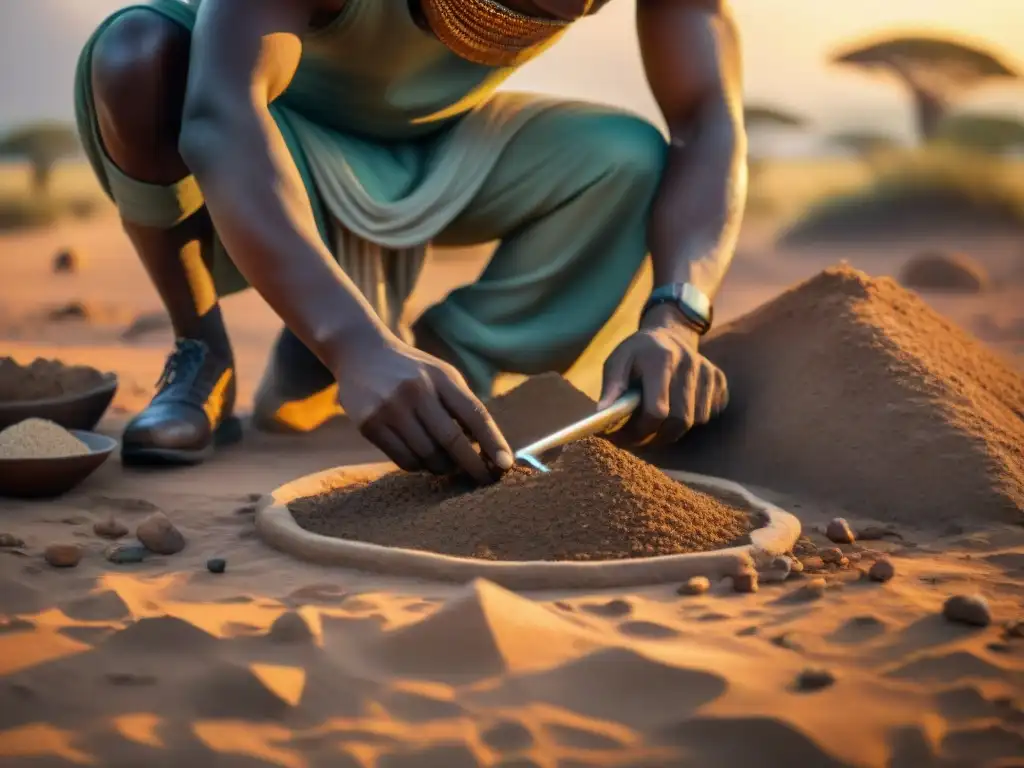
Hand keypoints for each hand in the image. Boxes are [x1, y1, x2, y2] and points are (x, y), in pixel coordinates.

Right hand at [334, 336, 512, 483]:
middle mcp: (417, 391)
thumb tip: (486, 450)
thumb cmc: (412, 370)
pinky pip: (404, 460)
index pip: (475, 414)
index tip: (506, 465)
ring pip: (427, 456)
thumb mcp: (441, 375)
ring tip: (446, 464)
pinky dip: (419, 465)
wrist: (361, 351)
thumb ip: (462, 406)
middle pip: (452, 440)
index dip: (494, 442)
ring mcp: (391, 408)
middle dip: (472, 465)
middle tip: (483, 479)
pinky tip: (422, 458)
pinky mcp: (370, 425)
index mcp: (441, 377)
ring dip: (443, 467)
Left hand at [598, 305, 728, 445]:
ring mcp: (707, 370)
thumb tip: (603, 413)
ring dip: (674, 430)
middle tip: (639, 439)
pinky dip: (693, 419)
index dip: (641, 430)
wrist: (668, 334)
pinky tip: (676, 408)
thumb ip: (611, 387)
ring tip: (654, 424)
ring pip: (697, 420)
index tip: (626, 436)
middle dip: (658, 436)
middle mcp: (689, 362)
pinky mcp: (719, 379)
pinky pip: (711, 413)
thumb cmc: (637, 353)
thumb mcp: (617, 362)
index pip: (658, 410)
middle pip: (680, 420)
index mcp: (661, 357)